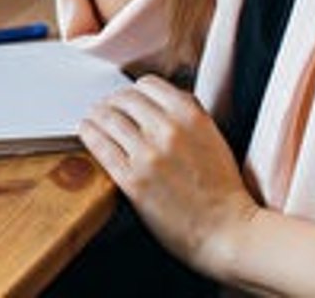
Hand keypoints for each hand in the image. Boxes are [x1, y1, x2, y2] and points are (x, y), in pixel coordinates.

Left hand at [80, 75, 258, 279]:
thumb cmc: (223, 189)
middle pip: (124, 99)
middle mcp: (167, 129)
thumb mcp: (213, 137)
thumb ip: (188, 114)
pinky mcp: (132, 180)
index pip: (147, 84)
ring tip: (92, 119)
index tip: (128, 100)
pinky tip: (86, 131)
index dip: (135, 91)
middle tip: (106, 110)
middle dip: (112, 102)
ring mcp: (148, 154)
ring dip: (96, 115)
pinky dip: (89, 133)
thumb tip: (161, 99)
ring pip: (107, 118)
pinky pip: (100, 146)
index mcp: (190, 115)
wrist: (228, 231)